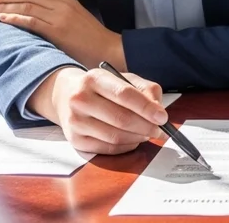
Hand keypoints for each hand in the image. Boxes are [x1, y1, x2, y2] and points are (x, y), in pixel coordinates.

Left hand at [0, 0, 122, 68]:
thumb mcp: (78, 18)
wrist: (109, 49)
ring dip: (5, 6)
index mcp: (68, 0)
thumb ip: (61, 12)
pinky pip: (31, 21)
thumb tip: (40, 12)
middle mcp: (63, 5)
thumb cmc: (93, 38)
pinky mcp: (57, 32)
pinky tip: (3, 19)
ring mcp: (60, 18)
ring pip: (27, 5)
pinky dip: (15, 18)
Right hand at [30, 66, 166, 154]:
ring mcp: (75, 121)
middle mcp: (80, 99)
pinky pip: (107, 148)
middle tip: (159, 130)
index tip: (162, 117)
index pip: (124, 94)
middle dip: (146, 126)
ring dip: (137, 138)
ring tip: (147, 133)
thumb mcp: (123, 79)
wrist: (66, 95)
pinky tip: (133, 140)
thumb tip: (158, 110)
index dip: (147, 108)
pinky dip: (126, 146)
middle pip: (121, 119)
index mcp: (95, 78)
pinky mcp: (75, 140)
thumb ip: (145, 90)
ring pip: (114, 136)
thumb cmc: (102, 87)